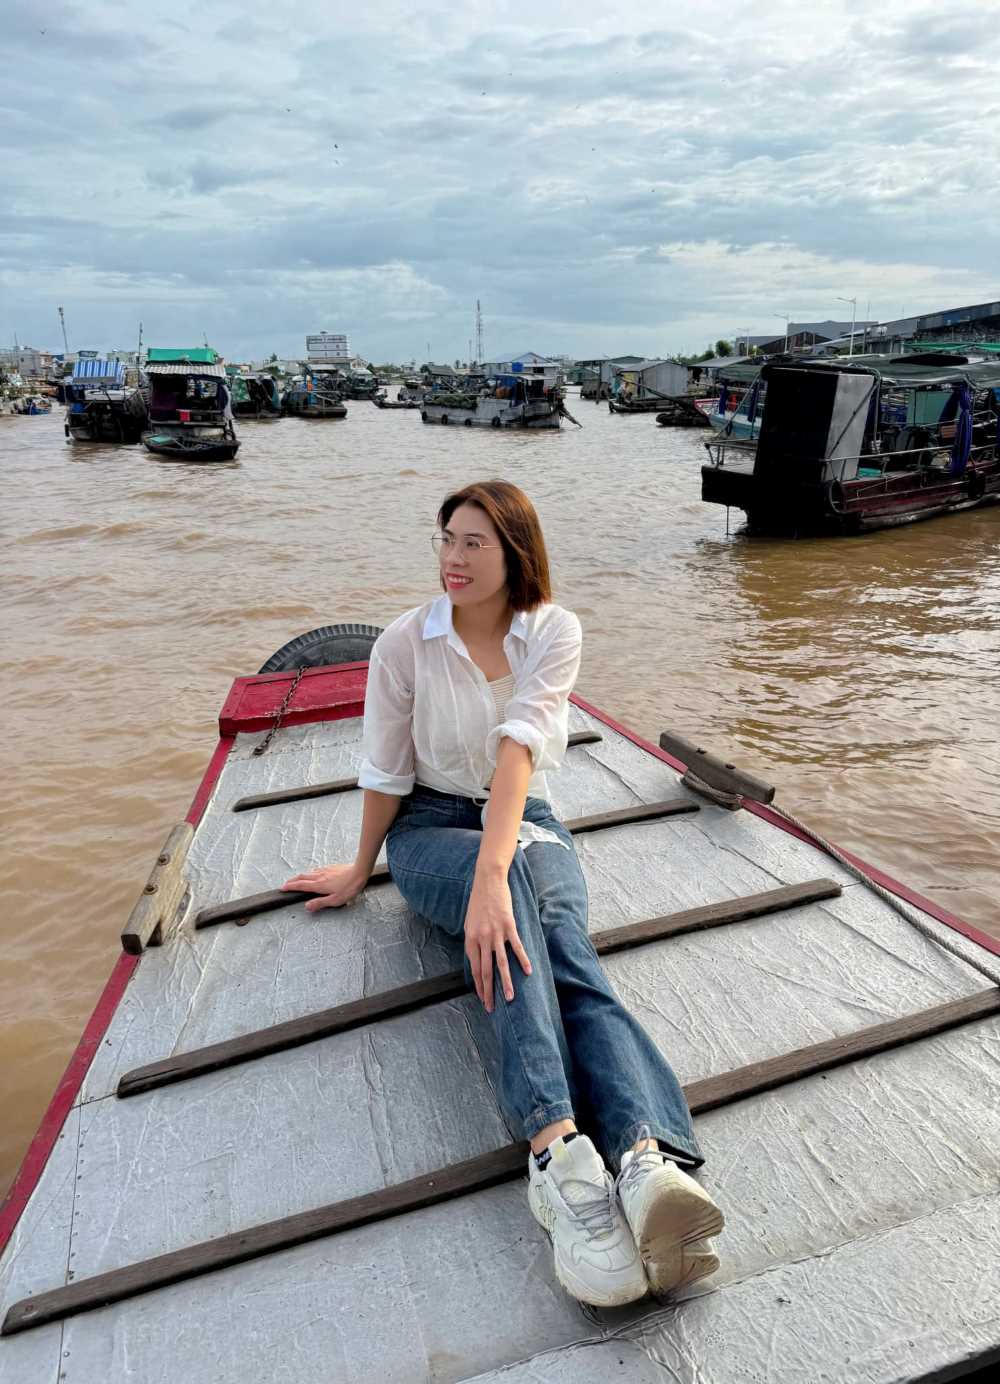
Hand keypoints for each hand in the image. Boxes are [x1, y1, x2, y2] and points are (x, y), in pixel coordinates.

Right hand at [281, 864, 367, 912]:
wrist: (359, 872)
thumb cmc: (349, 887)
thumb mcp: (335, 900)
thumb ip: (320, 903)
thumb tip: (307, 906)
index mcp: (319, 885)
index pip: (300, 885)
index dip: (290, 886)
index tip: (283, 888)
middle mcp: (319, 876)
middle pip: (302, 877)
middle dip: (292, 880)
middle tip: (286, 883)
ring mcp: (325, 870)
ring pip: (309, 872)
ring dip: (301, 876)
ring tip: (297, 879)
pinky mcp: (331, 867)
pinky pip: (317, 870)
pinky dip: (311, 873)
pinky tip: (314, 874)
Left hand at [463, 870, 531, 1013]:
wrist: (488, 880)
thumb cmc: (479, 901)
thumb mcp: (470, 923)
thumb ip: (474, 940)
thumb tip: (477, 957)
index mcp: (471, 939)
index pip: (474, 969)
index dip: (479, 986)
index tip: (483, 999)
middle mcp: (482, 939)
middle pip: (485, 971)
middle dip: (488, 991)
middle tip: (492, 1008)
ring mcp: (495, 933)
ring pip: (500, 964)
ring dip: (505, 982)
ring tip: (509, 997)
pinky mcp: (509, 926)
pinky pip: (516, 947)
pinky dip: (523, 960)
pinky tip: (528, 971)